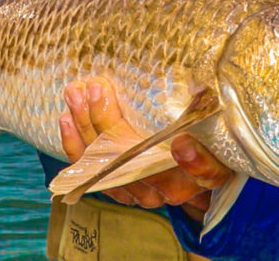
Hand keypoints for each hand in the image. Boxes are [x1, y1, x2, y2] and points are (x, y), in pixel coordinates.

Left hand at [59, 76, 232, 221]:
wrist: (188, 170)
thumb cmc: (203, 136)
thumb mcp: (212, 123)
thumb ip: (206, 107)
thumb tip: (201, 85)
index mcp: (206, 172)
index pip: (205, 171)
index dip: (194, 161)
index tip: (181, 142)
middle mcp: (173, 188)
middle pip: (139, 162)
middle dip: (111, 123)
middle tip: (96, 88)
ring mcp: (143, 194)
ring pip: (108, 166)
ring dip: (86, 127)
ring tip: (75, 94)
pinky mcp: (120, 192)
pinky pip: (91, 173)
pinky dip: (75, 145)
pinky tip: (66, 119)